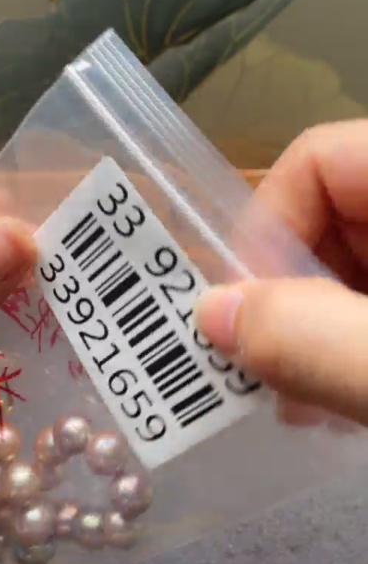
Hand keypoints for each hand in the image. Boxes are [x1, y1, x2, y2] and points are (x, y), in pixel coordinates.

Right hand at [196, 121, 367, 427]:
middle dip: (288, 298)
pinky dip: (352, 344)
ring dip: (316, 332)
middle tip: (270, 381)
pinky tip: (345, 394)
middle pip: (331, 214)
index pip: (316, 158)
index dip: (266, 232)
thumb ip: (315, 340)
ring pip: (354, 262)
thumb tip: (210, 314)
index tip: (249, 321)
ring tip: (308, 404)